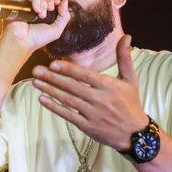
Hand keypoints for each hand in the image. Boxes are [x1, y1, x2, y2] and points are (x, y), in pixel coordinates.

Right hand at [2, 0, 70, 50]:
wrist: (23, 42)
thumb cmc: (37, 39)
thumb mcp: (56, 30)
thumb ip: (64, 16)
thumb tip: (65, 1)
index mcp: (43, 11)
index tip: (57, 3)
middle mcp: (34, 6)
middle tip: (50, 9)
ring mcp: (25, 4)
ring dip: (42, 2)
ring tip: (41, 14)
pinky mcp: (18, 3)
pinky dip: (34, 1)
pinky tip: (36, 11)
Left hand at [31, 35, 147, 149]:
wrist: (135, 135)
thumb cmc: (131, 103)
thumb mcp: (130, 80)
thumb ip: (124, 58)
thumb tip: (126, 36)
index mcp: (109, 86)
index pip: (85, 76)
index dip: (68, 70)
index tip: (53, 64)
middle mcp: (100, 100)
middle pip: (72, 87)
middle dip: (53, 78)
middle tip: (36, 71)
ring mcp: (92, 114)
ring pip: (68, 100)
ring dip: (50, 90)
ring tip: (35, 82)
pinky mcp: (87, 126)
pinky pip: (68, 115)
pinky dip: (54, 107)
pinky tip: (42, 99)